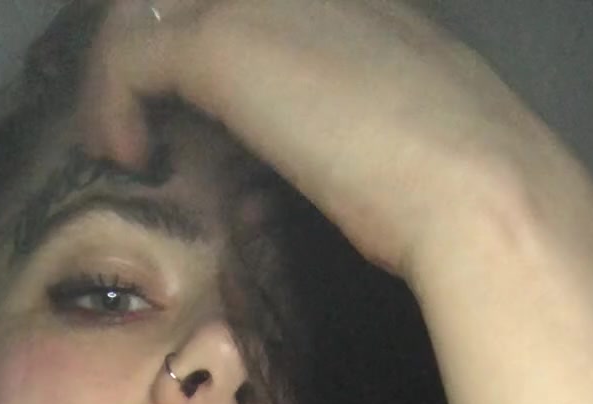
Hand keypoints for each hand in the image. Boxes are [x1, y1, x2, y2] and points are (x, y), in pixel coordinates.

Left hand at [74, 0, 562, 291]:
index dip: (210, 35)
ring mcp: (264, 2)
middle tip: (140, 112)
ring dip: (123, 69)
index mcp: (359, 1)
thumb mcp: (411, 141)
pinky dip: (111, 100)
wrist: (481, 194)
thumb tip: (341, 169)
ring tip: (127, 138)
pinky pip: (130, 52)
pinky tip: (126, 154)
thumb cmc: (467, 196)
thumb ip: (364, 127)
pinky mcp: (226, 44)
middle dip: (156, 36)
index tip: (194, 107)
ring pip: (151, 3)